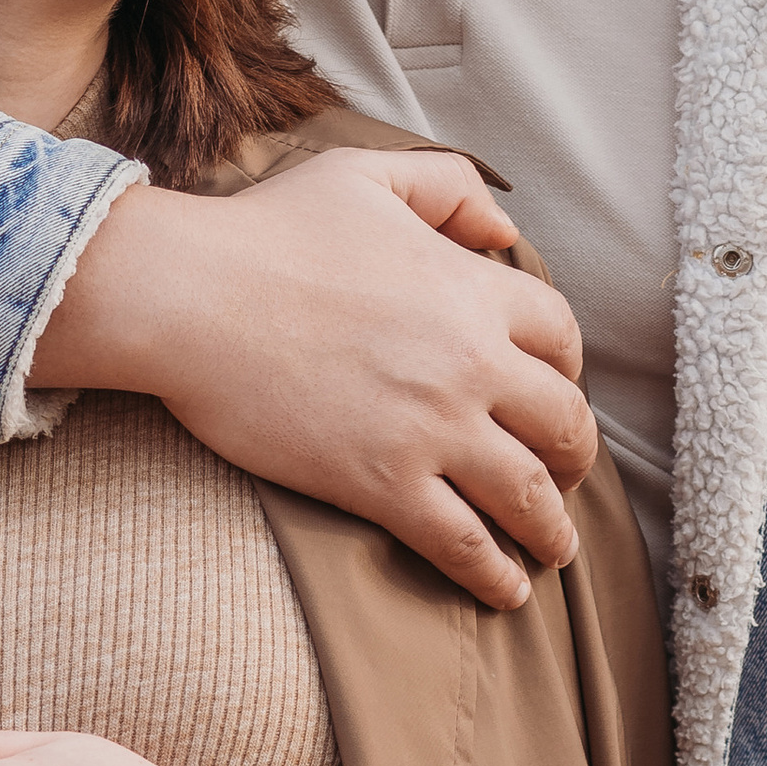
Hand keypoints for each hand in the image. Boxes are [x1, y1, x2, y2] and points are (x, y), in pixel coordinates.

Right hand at [29, 146, 594, 610]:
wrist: (190, 296)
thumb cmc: (265, 231)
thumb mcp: (365, 175)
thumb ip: (446, 186)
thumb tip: (504, 230)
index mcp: (473, 289)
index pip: (562, 337)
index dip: (567, 369)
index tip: (553, 391)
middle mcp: (471, 363)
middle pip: (564, 422)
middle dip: (576, 456)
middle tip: (566, 476)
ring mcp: (432, 429)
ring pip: (529, 494)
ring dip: (553, 528)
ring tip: (554, 549)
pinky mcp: (383, 485)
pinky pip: (464, 543)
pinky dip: (496, 575)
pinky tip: (507, 590)